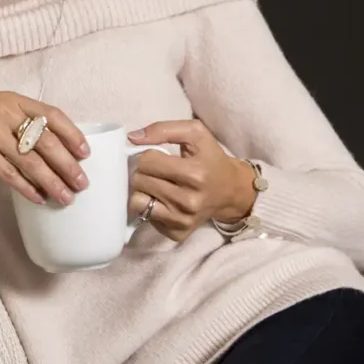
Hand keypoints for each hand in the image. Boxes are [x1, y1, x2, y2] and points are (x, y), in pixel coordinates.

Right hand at [0, 79, 88, 205]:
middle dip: (67, 164)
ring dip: (51, 182)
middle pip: (47, 141)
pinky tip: (37, 198)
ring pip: (31, 161)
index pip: (52, 115)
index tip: (86, 152)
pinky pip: (8, 173)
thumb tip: (41, 142)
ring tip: (66, 197)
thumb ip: (15, 117)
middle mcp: (6, 114)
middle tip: (82, 182)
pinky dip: (26, 188)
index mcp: (12, 99)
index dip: (73, 134)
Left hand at [127, 119, 257, 243]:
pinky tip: (163, 201)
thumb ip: (163, 129)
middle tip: (156, 171)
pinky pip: (145, 218)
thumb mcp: (196, 134)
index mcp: (195, 174)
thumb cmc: (211, 159)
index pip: (147, 161)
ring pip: (137, 202)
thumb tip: (132, 137)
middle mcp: (189, 201)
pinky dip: (150, 207)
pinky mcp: (177, 233)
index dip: (147, 155)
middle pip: (140, 181)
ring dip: (143, 190)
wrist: (231, 191)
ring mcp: (182, 220)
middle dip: (143, 172)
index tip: (156, 157)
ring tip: (157, 185)